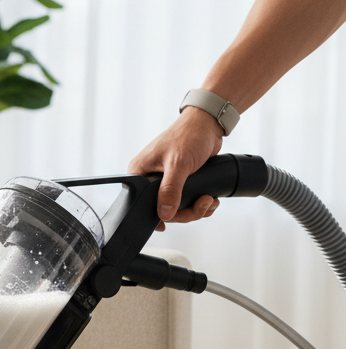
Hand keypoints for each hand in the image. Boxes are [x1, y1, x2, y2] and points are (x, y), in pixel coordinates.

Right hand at [128, 107, 225, 229]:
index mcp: (140, 173)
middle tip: (202, 204)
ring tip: (209, 200)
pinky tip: (210, 199)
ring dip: (196, 209)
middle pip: (162, 209)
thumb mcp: (178, 164)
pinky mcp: (180, 182)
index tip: (171, 223)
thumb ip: (170, 190)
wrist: (208, 125)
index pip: (140, 203)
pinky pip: (186, 201)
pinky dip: (199, 204)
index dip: (156, 216)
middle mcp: (149, 179)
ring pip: (176, 208)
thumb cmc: (188, 136)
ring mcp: (165, 181)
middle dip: (186, 212)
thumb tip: (164, 214)